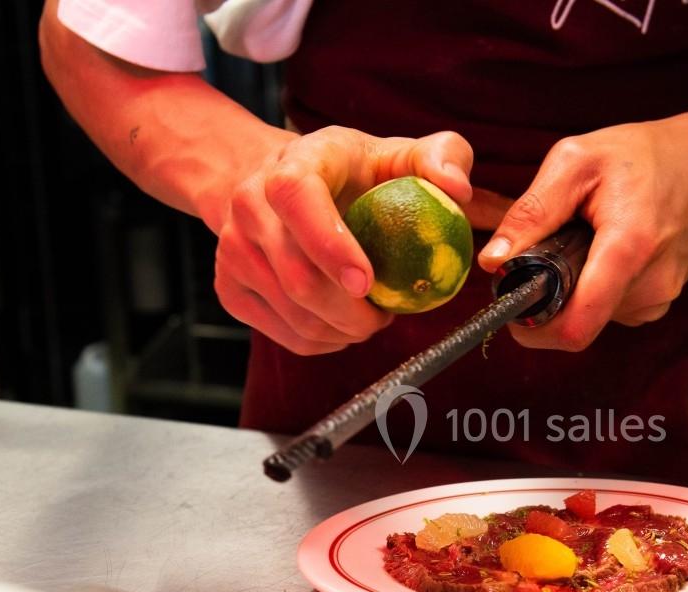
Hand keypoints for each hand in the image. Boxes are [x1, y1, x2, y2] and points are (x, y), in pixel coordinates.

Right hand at [213, 125, 474, 354]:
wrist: (274, 184)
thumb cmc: (351, 174)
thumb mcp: (398, 153)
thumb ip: (441, 157)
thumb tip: (458, 190)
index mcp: (292, 164)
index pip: (296, 199)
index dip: (329, 245)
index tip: (368, 282)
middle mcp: (250, 203)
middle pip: (296, 276)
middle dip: (352, 312)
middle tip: (386, 315)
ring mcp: (233, 249)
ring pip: (293, 313)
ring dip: (343, 330)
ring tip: (369, 317)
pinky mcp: (230, 287)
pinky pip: (285, 334)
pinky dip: (325, 341)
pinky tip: (343, 324)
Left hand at [477, 112, 687, 350]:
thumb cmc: (644, 155)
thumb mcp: (577, 160)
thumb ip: (532, 212)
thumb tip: (493, 262)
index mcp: (628, 248)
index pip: (575, 327)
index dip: (532, 327)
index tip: (512, 302)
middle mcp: (650, 286)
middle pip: (576, 323)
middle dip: (548, 297)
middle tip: (546, 251)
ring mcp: (659, 299)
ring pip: (590, 318)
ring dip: (572, 289)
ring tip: (583, 241)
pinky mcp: (659, 303)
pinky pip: (608, 310)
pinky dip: (594, 288)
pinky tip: (603, 251)